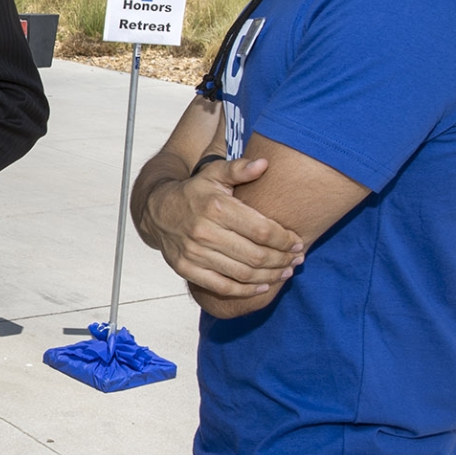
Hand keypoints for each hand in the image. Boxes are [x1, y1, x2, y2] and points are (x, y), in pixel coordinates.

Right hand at [141, 156, 303, 298]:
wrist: (157, 210)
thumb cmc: (194, 192)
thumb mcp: (214, 174)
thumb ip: (239, 169)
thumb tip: (264, 164)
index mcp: (216, 208)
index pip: (261, 230)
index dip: (284, 240)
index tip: (298, 242)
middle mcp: (204, 232)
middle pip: (255, 255)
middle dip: (282, 259)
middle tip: (296, 259)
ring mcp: (194, 253)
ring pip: (242, 274)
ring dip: (270, 276)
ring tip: (285, 271)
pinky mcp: (186, 269)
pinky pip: (222, 286)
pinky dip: (246, 291)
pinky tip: (263, 286)